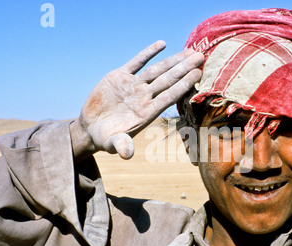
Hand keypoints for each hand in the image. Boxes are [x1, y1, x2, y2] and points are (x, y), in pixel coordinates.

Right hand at [72, 40, 202, 159]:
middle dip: (184, 68)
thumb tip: (127, 154)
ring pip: (156, 70)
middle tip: (201, 56)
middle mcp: (143, 97)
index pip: (169, 96)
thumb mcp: (112, 143)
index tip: (197, 74)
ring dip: (173, 60)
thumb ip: (122, 145)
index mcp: (146, 112)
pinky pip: (137, 62)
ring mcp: (133, 85)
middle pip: (168, 80)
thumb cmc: (105, 138)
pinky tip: (162, 44)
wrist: (91, 128)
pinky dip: (148, 53)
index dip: (183, 85)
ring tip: (190, 52)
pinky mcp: (119, 76)